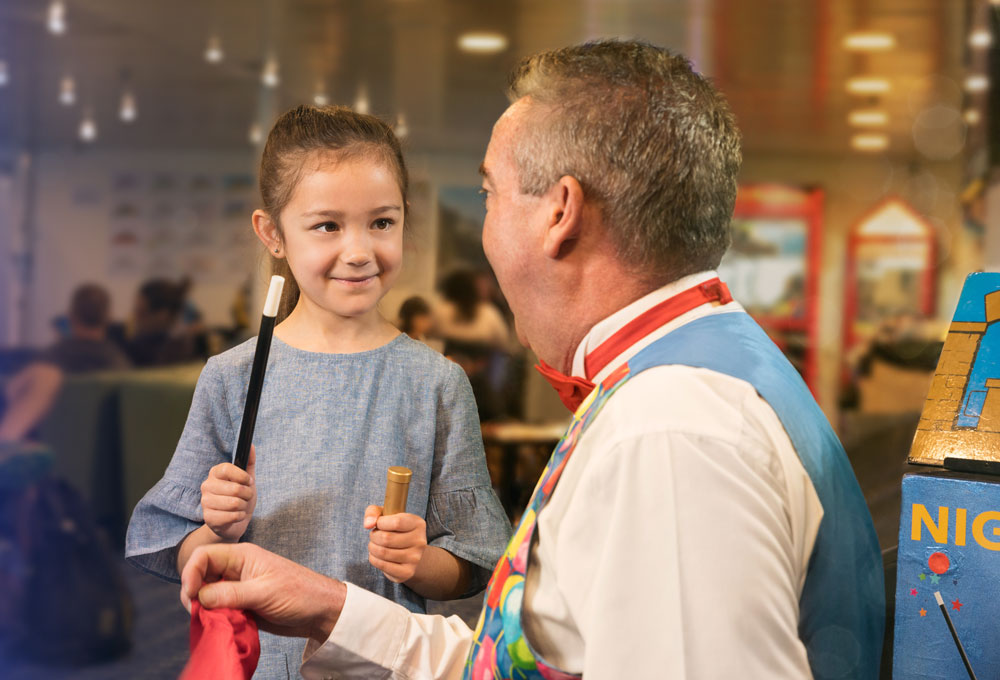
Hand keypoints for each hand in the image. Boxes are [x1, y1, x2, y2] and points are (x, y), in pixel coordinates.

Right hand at [180, 543, 345, 643]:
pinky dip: (214, 618)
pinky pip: (218, 610)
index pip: (204, 555)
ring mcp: (237, 588)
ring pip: (207, 595)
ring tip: (211, 621)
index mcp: (241, 556)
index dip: (191, 572)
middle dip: (193, 593)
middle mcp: (236, 570)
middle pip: (200, 576)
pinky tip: (218, 626)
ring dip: (204, 608)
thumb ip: (231, 594)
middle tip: (198, 613)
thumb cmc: (299, 594)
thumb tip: (199, 597)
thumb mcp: (264, 592)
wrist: (320, 612)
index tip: (190, 595)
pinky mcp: (241, 606)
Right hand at [201, 445, 256, 540]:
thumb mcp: (247, 480)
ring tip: (240, 506)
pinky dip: (240, 516)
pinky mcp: (208, 518)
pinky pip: (232, 516)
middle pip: (234, 488)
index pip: (227, 468)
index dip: (242, 476)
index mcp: (215, 473)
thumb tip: (251, 445)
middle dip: (247, 494)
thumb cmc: (240, 498)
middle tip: (246, 497)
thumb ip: (249, 463)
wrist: (234, 522)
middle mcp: (207, 486)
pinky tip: (236, 516)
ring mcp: (205, 502)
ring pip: (234, 503)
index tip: (249, 481)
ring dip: (243, 506)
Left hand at [364, 505, 427, 583]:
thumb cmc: (394, 530)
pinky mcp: (407, 572)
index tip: (379, 523)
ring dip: (372, 548)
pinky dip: (374, 559)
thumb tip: (368, 524)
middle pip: (387, 538)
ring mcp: (415, 558)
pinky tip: (376, 555)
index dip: (381, 522)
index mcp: (418, 524)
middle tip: (374, 536)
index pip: (396, 522)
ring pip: (383, 552)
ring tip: (375, 545)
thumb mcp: (386, 515)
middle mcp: (420, 541)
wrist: (409, 552)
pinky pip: (382, 565)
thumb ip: (374, 512)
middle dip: (373, 536)